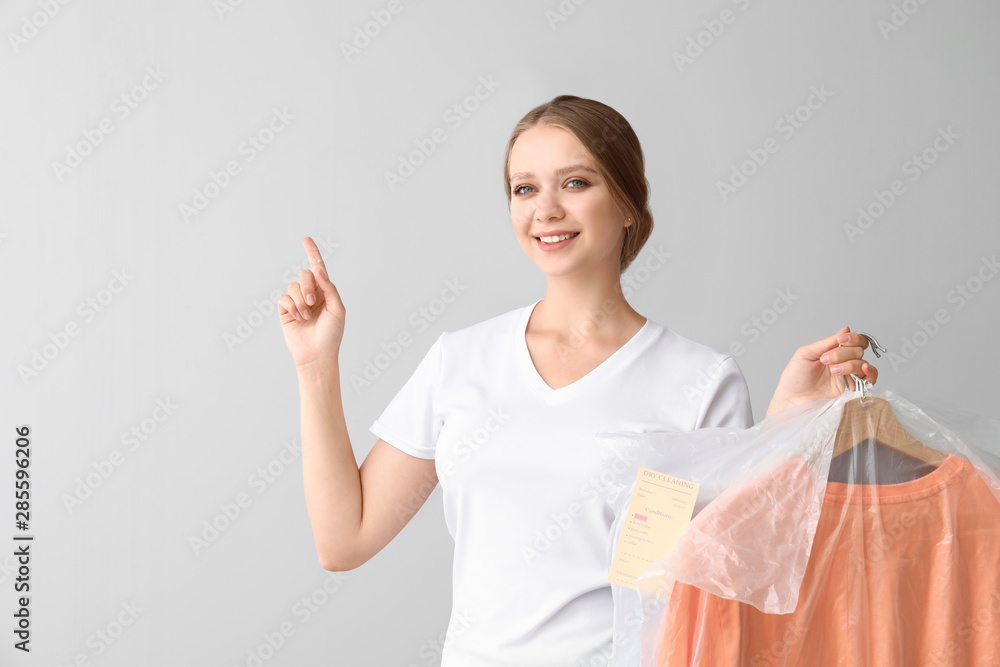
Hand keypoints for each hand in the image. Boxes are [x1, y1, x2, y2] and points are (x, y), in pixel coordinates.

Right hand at [278, 236, 345, 368]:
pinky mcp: (286, 311)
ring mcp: (297, 302)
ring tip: (306, 316)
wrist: (317, 354)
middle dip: (307, 286)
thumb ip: (330, 289)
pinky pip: (283, 298)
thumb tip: (320, 272)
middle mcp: (311, 294)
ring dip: (300, 300)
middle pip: (304, 274)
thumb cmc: (331, 334)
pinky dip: (291, 306)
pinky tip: (298, 318)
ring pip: (292, 285)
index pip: (318, 269)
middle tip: (312, 302)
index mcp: (326, 292)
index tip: (306, 239)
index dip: (312, 253)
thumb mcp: (338, 309)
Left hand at [765, 326, 878, 417]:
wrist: (792, 401)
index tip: (841, 341)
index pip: (852, 340)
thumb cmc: (794, 379)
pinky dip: (870, 374)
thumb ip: (826, 342)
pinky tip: (862, 373)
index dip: (852, 338)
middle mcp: (840, 362)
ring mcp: (846, 376)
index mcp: (831, 352)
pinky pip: (868, 380)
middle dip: (844, 354)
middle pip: (858, 351)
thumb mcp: (805, 354)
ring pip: (863, 363)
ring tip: (834, 371)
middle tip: (826, 361)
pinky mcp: (849, 389)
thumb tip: (846, 329)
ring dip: (850, 365)